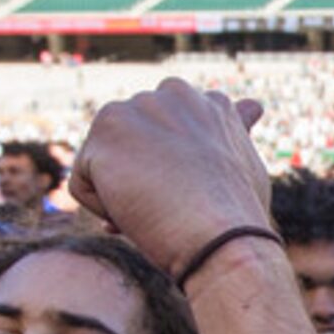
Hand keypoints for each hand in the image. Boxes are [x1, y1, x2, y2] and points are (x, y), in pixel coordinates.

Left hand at [65, 78, 272, 278]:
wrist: (224, 240)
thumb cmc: (239, 214)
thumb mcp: (245, 163)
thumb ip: (235, 132)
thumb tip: (251, 106)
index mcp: (205, 101)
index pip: (163, 139)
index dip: (168, 176)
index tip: (189, 198)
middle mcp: (171, 93)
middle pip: (129, 150)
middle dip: (139, 183)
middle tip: (172, 209)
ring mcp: (136, 109)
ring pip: (103, 166)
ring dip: (120, 197)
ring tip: (157, 210)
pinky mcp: (105, 132)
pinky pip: (82, 184)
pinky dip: (101, 210)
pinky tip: (137, 214)